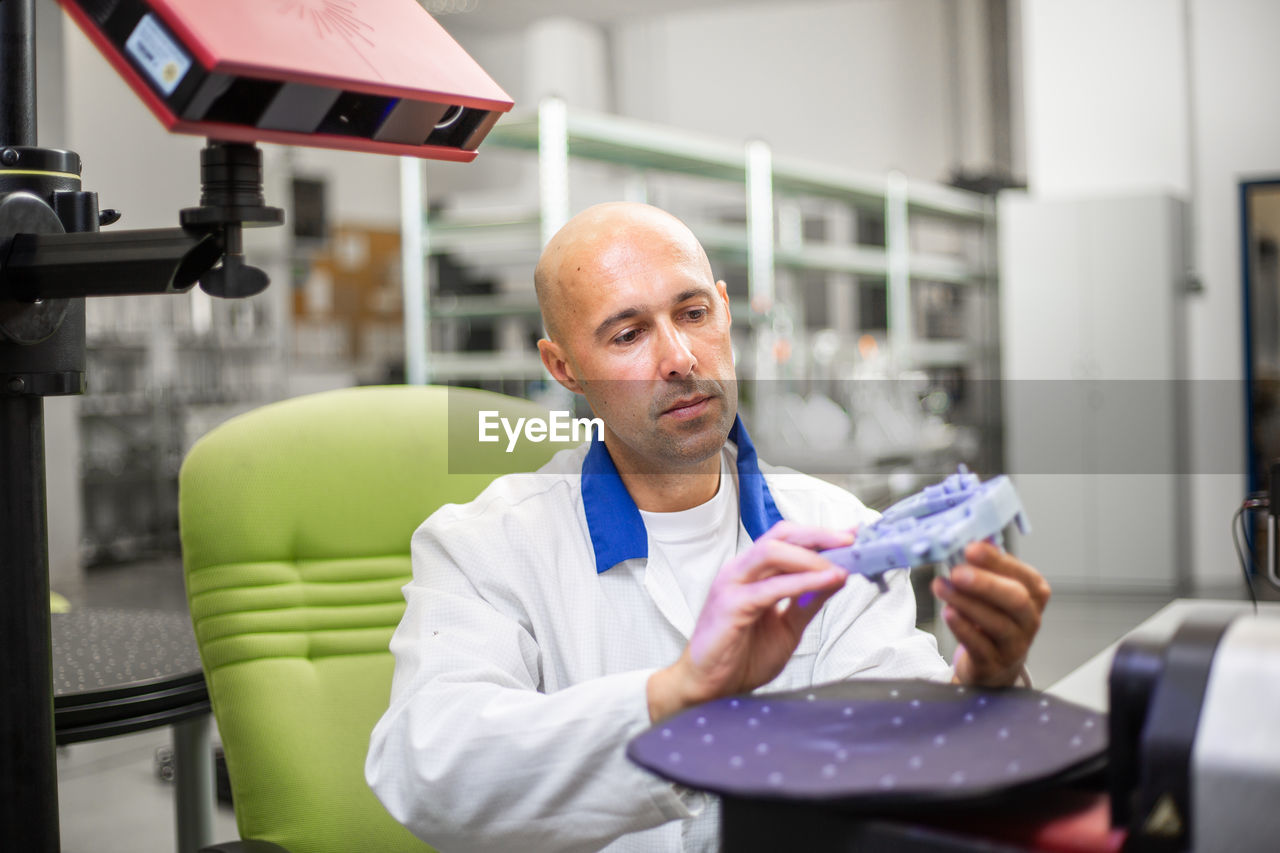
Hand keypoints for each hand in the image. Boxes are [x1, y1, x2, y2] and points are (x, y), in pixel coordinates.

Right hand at [647, 521, 851, 721]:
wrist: (710, 688)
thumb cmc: (741, 658)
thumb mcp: (788, 627)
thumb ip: (809, 602)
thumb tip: (837, 578)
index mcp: (752, 573)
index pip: (787, 540)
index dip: (820, 535)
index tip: (851, 537)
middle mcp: (740, 571)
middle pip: (781, 535)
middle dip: (820, 535)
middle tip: (851, 542)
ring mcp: (733, 584)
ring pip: (773, 551)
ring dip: (812, 556)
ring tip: (840, 565)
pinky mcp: (732, 605)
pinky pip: (772, 587)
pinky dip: (803, 582)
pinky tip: (826, 582)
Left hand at [931, 541, 1050, 686]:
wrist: (994, 665)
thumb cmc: (994, 618)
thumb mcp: (996, 589)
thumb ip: (987, 566)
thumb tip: (974, 537)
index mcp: (1033, 594)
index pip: (1023, 575)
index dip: (997, 561)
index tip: (971, 549)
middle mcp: (1029, 619)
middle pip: (1015, 600)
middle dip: (985, 583)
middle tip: (957, 572)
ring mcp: (1015, 644)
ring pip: (997, 624)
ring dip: (966, 603)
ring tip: (941, 587)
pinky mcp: (994, 664)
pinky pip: (980, 646)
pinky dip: (963, 628)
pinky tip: (948, 612)